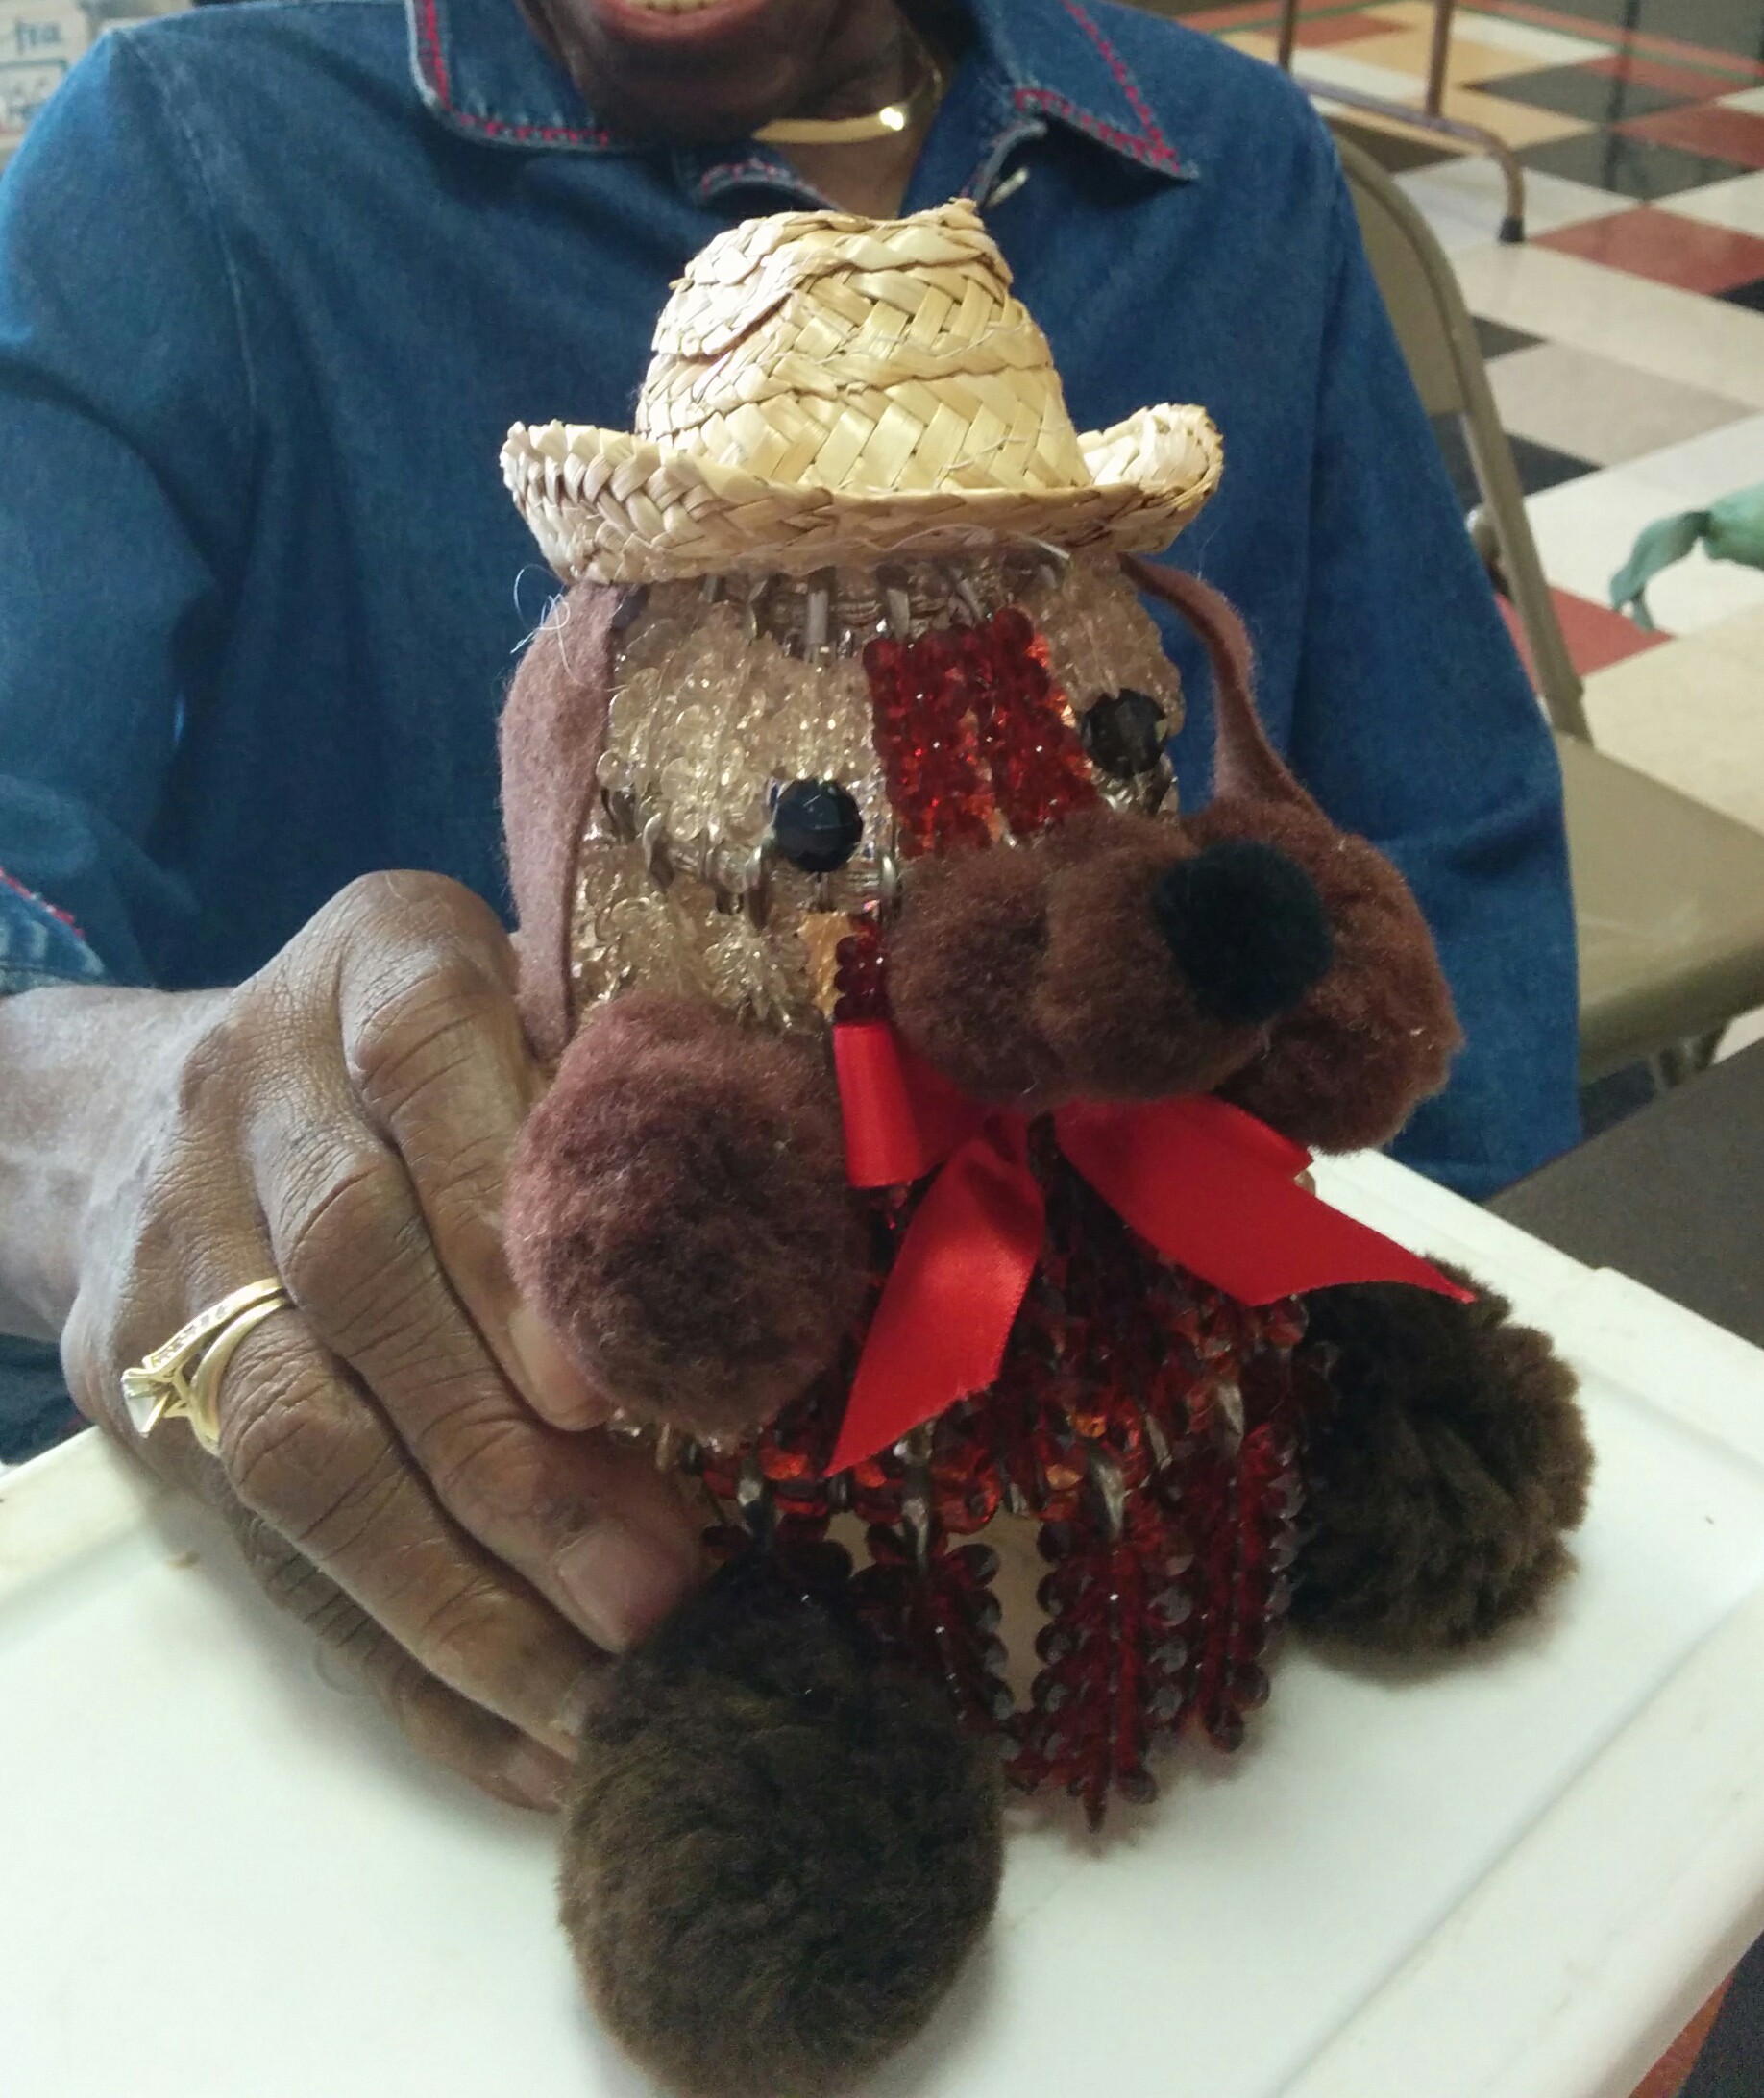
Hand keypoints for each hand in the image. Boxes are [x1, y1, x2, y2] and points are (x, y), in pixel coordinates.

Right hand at [56, 872, 708, 1807]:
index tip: (611, 1380)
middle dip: (512, 1459)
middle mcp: (257, 1093)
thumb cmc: (433, 1061)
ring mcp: (181, 1246)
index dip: (509, 1221)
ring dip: (454, 1594)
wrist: (139, 1105)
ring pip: (294, 1440)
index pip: (431, 1064)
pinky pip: (268, 1553)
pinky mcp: (141, 1392)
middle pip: (360, 1278)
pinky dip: (401, 1663)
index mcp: (379, 962)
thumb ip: (635, 1089)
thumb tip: (802, 1239)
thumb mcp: (532, 1000)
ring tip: (605, 1696)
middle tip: (661, 1591)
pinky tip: (524, 1740)